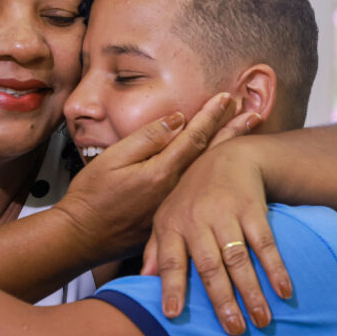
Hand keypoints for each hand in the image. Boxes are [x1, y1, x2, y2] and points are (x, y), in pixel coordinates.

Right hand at [55, 93, 239, 260]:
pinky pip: (197, 194)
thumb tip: (175, 120)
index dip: (212, 115)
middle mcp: (174, 190)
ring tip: (246, 136)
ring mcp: (174, 207)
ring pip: (207, 174)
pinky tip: (221, 174)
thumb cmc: (91, 198)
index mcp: (161, 172)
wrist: (81, 238)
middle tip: (255, 114)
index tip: (228, 97)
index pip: (194, 137)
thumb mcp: (112, 160)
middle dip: (233, 132)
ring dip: (227, 153)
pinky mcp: (169, 219)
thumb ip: (146, 139)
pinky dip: (212, 179)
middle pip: (210, 156)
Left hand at [141, 134, 292, 334]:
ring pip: (238, 258)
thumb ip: (157, 250)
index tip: (172, 314)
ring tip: (261, 320)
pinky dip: (275, 267)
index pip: (171, 261)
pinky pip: (264, 242)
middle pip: (209, 266)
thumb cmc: (192, 196)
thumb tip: (144, 281)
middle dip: (222, 300)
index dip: (171, 287)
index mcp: (173, 226)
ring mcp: (226, 214)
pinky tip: (284, 291)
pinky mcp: (252, 209)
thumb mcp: (167, 216)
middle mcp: (197, 220)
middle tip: (234, 331)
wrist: (226, 157)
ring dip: (251, 291)